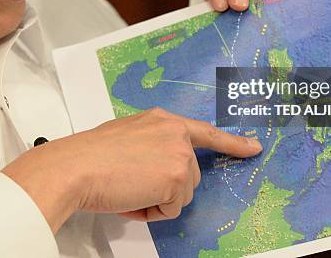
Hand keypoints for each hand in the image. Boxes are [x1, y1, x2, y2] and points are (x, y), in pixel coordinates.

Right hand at [2, 108, 261, 232]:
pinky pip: (171, 208)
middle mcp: (177, 133)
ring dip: (157, 199)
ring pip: (182, 193)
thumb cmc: (90, 154)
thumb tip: (158, 170)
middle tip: (132, 184)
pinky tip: (131, 198)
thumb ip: (151, 144)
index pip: (205, 131)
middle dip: (166, 186)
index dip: (231, 142)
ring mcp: (180, 154)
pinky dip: (152, 211)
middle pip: (190, 174)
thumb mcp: (126, 135)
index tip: (254, 147)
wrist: (76, 166)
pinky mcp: (177, 177)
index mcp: (163, 120)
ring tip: (128, 189)